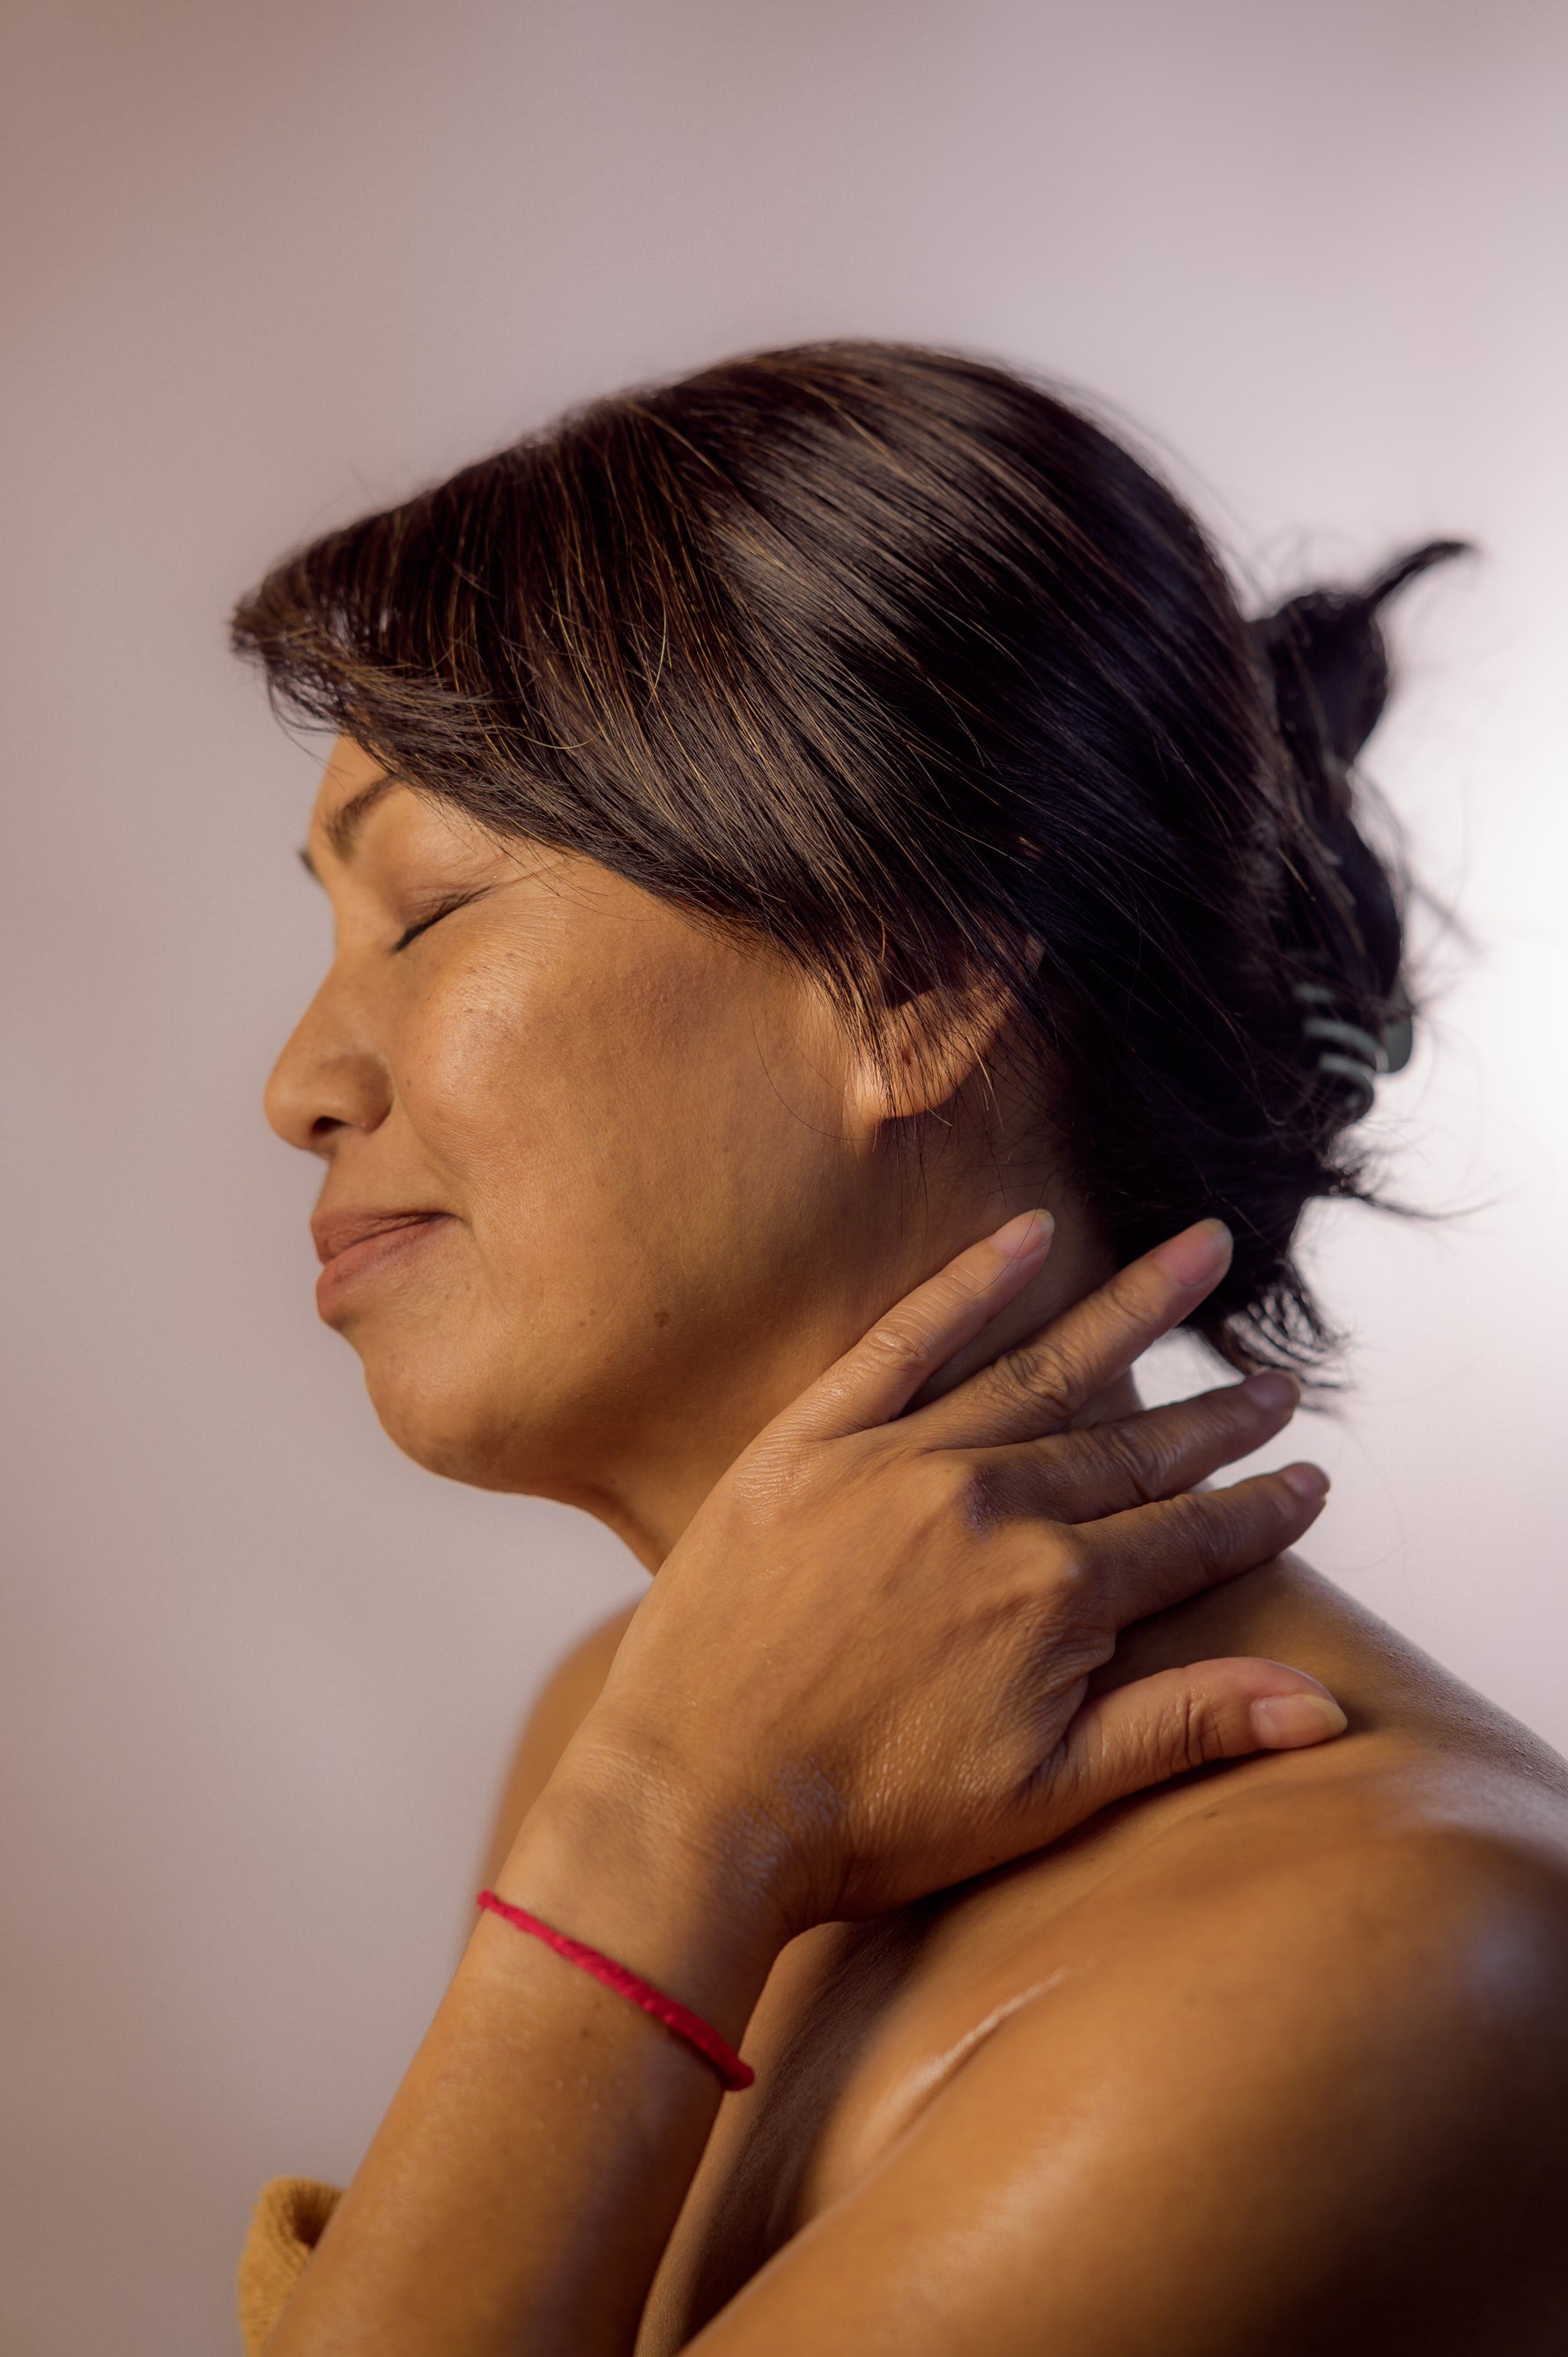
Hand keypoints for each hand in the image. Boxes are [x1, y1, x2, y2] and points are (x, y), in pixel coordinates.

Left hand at [558, 1213, 1340, 1949]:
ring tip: (1197, 1253)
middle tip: (1279, 1380)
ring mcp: (895, 1462)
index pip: (1189, 1536)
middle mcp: (990, 1505)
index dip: (1259, 1511)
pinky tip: (1024, 1232)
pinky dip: (968, 1283)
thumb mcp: (1048, 1794)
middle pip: (1130, 1445)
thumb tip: (1324, 1706)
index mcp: (1055, 1593)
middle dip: (1214, 1416)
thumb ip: (1186, 1727)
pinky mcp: (807, 1442)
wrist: (691, 1804)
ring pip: (1039, 1369)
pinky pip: (902, 1340)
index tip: (1310, 1477)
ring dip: (1128, 1310)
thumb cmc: (869, 1823)